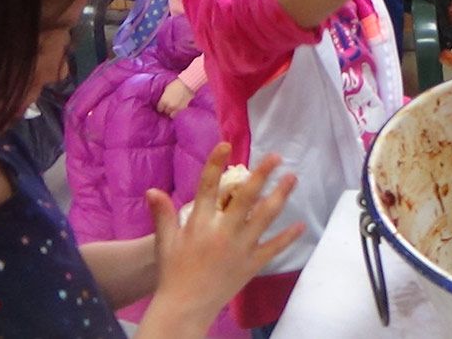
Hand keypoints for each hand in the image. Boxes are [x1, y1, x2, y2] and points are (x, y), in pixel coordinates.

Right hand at [141, 143, 303, 332]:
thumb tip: (152, 190)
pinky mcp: (251, 264)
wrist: (185, 307)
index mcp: (199, 224)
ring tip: (292, 178)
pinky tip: (300, 225)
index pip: (207, 187)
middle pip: (245, 197)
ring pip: (264, 217)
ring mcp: (240, 248)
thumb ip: (162, 215)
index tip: (226, 145)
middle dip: (262, 174)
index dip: (216, 164)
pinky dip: (288, 236)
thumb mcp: (165, 242)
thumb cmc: (173, 273)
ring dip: (280, 196)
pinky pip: (273, 248)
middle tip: (276, 157)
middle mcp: (222, 232)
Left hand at [156, 78, 193, 116]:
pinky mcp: (184, 109)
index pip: (159, 109)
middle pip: (166, 112)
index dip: (161, 107)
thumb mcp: (166, 89)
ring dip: (172, 112)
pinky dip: (178, 112)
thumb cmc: (176, 84)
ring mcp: (177, 108)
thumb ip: (163, 96)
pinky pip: (179, 114)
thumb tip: (162, 100)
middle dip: (166, 110)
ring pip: (172, 115)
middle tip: (168, 107)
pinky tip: (179, 109)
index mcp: (164, 101)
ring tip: (174, 109)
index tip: (162, 106)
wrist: (187, 84)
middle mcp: (169, 106)